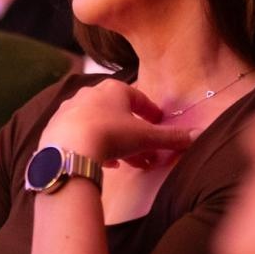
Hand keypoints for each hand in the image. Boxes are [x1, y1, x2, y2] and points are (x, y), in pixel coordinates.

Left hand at [40, 79, 193, 168]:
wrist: (69, 149)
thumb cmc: (111, 135)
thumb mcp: (146, 137)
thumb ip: (171, 137)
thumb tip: (199, 134)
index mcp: (113, 89)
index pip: (137, 97)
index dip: (150, 111)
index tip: (158, 121)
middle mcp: (89, 94)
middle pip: (118, 115)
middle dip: (134, 135)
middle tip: (147, 154)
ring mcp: (69, 111)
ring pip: (99, 126)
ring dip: (116, 143)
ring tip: (127, 164)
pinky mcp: (55, 128)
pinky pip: (80, 136)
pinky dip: (95, 147)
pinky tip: (105, 164)